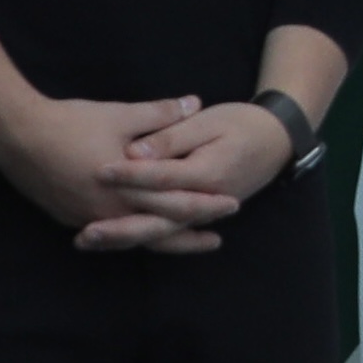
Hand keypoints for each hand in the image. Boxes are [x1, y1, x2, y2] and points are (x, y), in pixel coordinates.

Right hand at [0, 88, 219, 241]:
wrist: (15, 136)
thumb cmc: (70, 123)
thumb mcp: (120, 115)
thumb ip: (161, 114)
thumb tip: (196, 102)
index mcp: (127, 189)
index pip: (176, 204)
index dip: (206, 205)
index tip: (232, 205)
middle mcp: (109, 212)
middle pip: (158, 231)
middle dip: (189, 235)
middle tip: (216, 239)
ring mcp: (87, 218)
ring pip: (132, 239)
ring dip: (161, 240)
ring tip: (184, 243)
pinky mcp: (69, 217)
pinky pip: (109, 235)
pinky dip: (130, 236)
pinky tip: (139, 234)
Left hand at [82, 97, 295, 253]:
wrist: (277, 141)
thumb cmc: (242, 124)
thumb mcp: (210, 121)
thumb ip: (172, 133)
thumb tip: (139, 149)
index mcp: (206, 173)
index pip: (162, 177)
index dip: (130, 174)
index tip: (98, 170)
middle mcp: (202, 201)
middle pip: (157, 219)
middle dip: (119, 227)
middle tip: (85, 232)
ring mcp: (201, 214)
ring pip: (159, 232)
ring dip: (122, 239)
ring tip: (85, 240)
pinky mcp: (196, 216)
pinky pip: (165, 233)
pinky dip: (137, 238)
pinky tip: (108, 241)